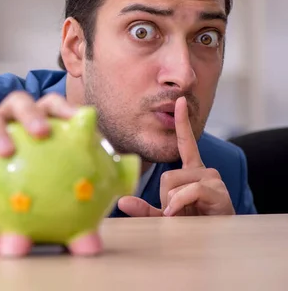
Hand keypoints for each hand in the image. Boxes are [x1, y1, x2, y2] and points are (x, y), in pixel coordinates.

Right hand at [0, 92, 77, 215]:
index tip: (81, 121)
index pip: (48, 104)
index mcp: (24, 122)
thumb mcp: (22, 192)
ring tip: (7, 153)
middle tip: (43, 133)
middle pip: (17, 101)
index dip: (64, 108)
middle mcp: (1, 115)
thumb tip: (88, 241)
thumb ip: (51, 207)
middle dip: (32, 112)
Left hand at [118, 96, 234, 216]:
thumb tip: (122, 201)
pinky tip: (184, 213)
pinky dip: (181, 204)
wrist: (218, 239)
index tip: (179, 102)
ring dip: (174, 203)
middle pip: (167, 174)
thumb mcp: (164, 216)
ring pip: (175, 182)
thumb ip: (144, 208)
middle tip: (177, 211)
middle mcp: (204, 170)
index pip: (185, 143)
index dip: (182, 123)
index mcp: (193, 171)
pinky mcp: (218, 190)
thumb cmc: (193, 224)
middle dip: (165, 197)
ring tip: (187, 213)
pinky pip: (189, 190)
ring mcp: (212, 179)